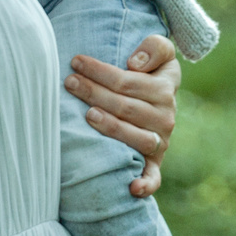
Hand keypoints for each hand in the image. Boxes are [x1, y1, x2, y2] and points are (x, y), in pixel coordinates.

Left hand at [69, 34, 179, 197]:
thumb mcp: (161, 52)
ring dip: (111, 128)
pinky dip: (145, 184)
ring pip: (135, 137)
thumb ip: (155, 47)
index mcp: (165, 88)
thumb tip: (134, 64)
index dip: (101, 71)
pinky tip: (131, 187)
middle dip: (95, 93)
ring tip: (87, 115)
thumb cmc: (150, 73)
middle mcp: (166, 117)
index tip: (76, 62)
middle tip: (69, 83)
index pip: (129, 81)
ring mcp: (160, 142)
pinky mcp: (155, 164)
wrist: (160, 102)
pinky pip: (154, 177)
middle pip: (126, 107)